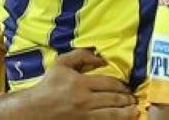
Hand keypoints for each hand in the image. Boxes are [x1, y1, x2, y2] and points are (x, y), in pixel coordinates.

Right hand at [0, 48, 137, 118]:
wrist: (33, 109)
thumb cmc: (48, 85)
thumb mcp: (61, 64)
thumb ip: (80, 56)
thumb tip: (100, 58)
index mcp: (82, 83)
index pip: (109, 83)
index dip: (122, 85)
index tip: (127, 86)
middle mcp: (85, 100)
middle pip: (113, 99)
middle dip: (127, 99)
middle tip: (134, 98)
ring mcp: (84, 115)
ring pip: (111, 114)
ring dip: (126, 113)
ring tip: (135, 111)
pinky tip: (121, 119)